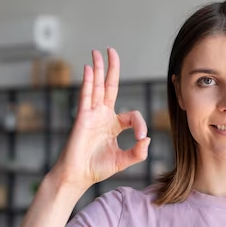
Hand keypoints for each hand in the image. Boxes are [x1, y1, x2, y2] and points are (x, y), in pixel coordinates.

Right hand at [49, 48, 150, 191]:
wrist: (78, 176)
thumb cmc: (97, 168)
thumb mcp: (123, 161)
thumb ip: (138, 153)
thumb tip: (146, 139)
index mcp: (114, 125)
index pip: (132, 115)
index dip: (140, 124)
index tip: (141, 138)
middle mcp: (102, 116)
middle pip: (109, 87)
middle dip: (112, 69)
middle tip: (111, 51)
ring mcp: (92, 115)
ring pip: (97, 87)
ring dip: (98, 69)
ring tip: (98, 52)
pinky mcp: (82, 117)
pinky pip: (86, 95)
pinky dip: (88, 82)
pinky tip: (89, 68)